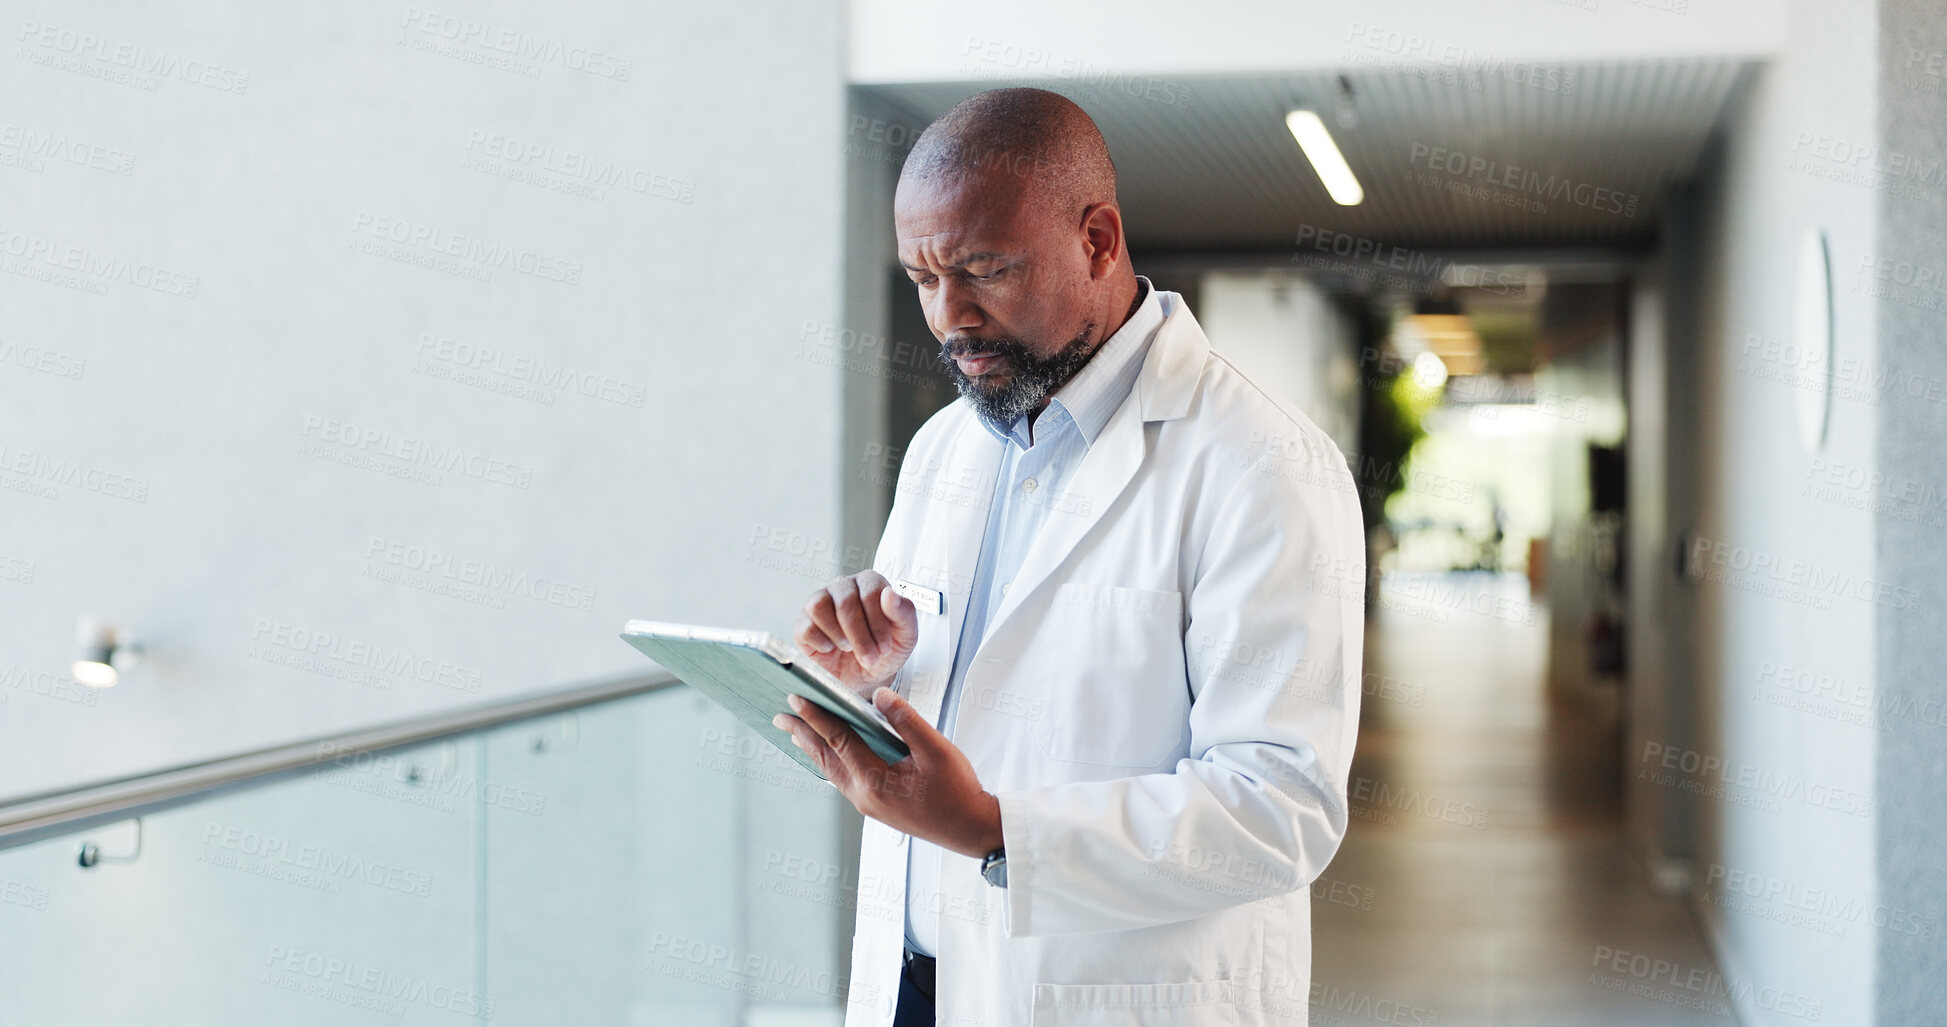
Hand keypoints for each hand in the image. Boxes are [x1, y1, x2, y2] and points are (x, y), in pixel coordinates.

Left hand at [772, 688, 1002, 858]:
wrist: (970, 829)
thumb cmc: (957, 792)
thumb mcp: (937, 750)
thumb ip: (907, 721)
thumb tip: (880, 697)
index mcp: (875, 781)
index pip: (838, 740)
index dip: (816, 717)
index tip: (796, 699)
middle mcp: (864, 795)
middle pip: (825, 757)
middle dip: (802, 733)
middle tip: (781, 715)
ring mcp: (867, 803)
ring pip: (831, 770)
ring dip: (813, 748)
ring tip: (796, 731)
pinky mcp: (874, 806)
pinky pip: (842, 778)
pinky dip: (830, 760)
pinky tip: (828, 752)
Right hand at [793, 570, 917, 695]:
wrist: (866, 677)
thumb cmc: (885, 652)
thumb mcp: (905, 637)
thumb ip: (905, 613)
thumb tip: (890, 594)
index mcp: (870, 583)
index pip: (871, 590)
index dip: (878, 622)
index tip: (884, 646)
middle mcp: (843, 587)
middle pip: (845, 601)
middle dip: (860, 635)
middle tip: (869, 657)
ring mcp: (820, 601)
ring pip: (819, 606)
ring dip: (838, 634)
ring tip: (849, 649)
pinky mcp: (803, 622)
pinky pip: (805, 626)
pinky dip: (821, 642)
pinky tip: (832, 649)